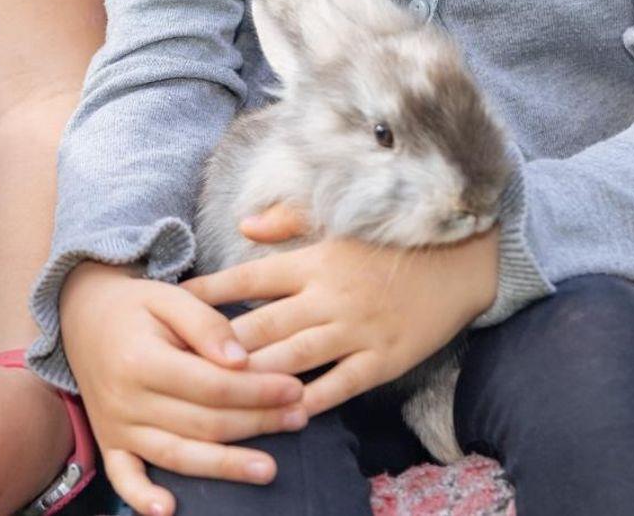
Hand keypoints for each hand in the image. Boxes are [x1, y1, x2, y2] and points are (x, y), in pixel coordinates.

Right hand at [59, 261, 306, 515]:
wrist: (84, 314)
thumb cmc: (136, 305)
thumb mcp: (169, 296)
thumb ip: (206, 323)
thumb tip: (241, 360)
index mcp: (142, 359)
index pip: (212, 385)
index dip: (257, 390)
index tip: (294, 388)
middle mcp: (126, 398)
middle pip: (203, 422)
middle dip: (257, 422)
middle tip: (299, 417)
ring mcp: (116, 425)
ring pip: (178, 454)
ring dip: (225, 466)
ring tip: (269, 469)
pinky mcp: (110, 442)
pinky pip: (124, 477)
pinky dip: (141, 498)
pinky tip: (168, 511)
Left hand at [180, 205, 499, 417]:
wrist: (461, 258)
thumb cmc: (392, 238)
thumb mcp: (339, 219)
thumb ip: (288, 221)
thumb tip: (241, 224)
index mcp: (314, 260)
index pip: (250, 277)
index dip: (210, 292)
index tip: (173, 303)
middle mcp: (330, 296)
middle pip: (264, 325)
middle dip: (221, 346)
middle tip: (181, 362)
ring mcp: (357, 330)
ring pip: (295, 359)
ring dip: (255, 377)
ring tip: (218, 393)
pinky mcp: (384, 358)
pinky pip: (341, 384)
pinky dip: (312, 400)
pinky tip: (284, 414)